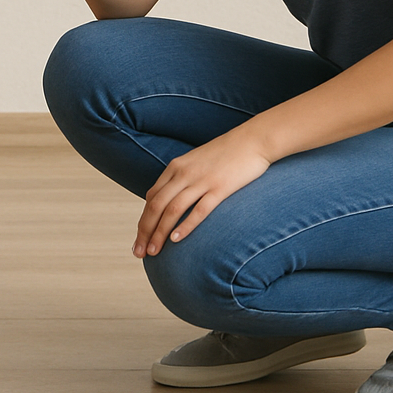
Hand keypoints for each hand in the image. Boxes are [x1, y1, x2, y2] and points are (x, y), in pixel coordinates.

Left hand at [133, 127, 271, 257]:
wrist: (253, 139)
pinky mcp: (220, 188)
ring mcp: (201, 180)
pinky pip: (199, 210)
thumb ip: (183, 179)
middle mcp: (183, 173)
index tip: (140, 239)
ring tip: (153, 252)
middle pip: (156, 205)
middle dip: (145, 231)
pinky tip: (176, 240)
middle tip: (139, 253)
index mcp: (176, 167)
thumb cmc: (227, 154)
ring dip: (160, 233)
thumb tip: (173, 201)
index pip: (151, 197)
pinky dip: (185, 226)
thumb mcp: (197, 162)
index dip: (143, 220)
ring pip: (172, 210)